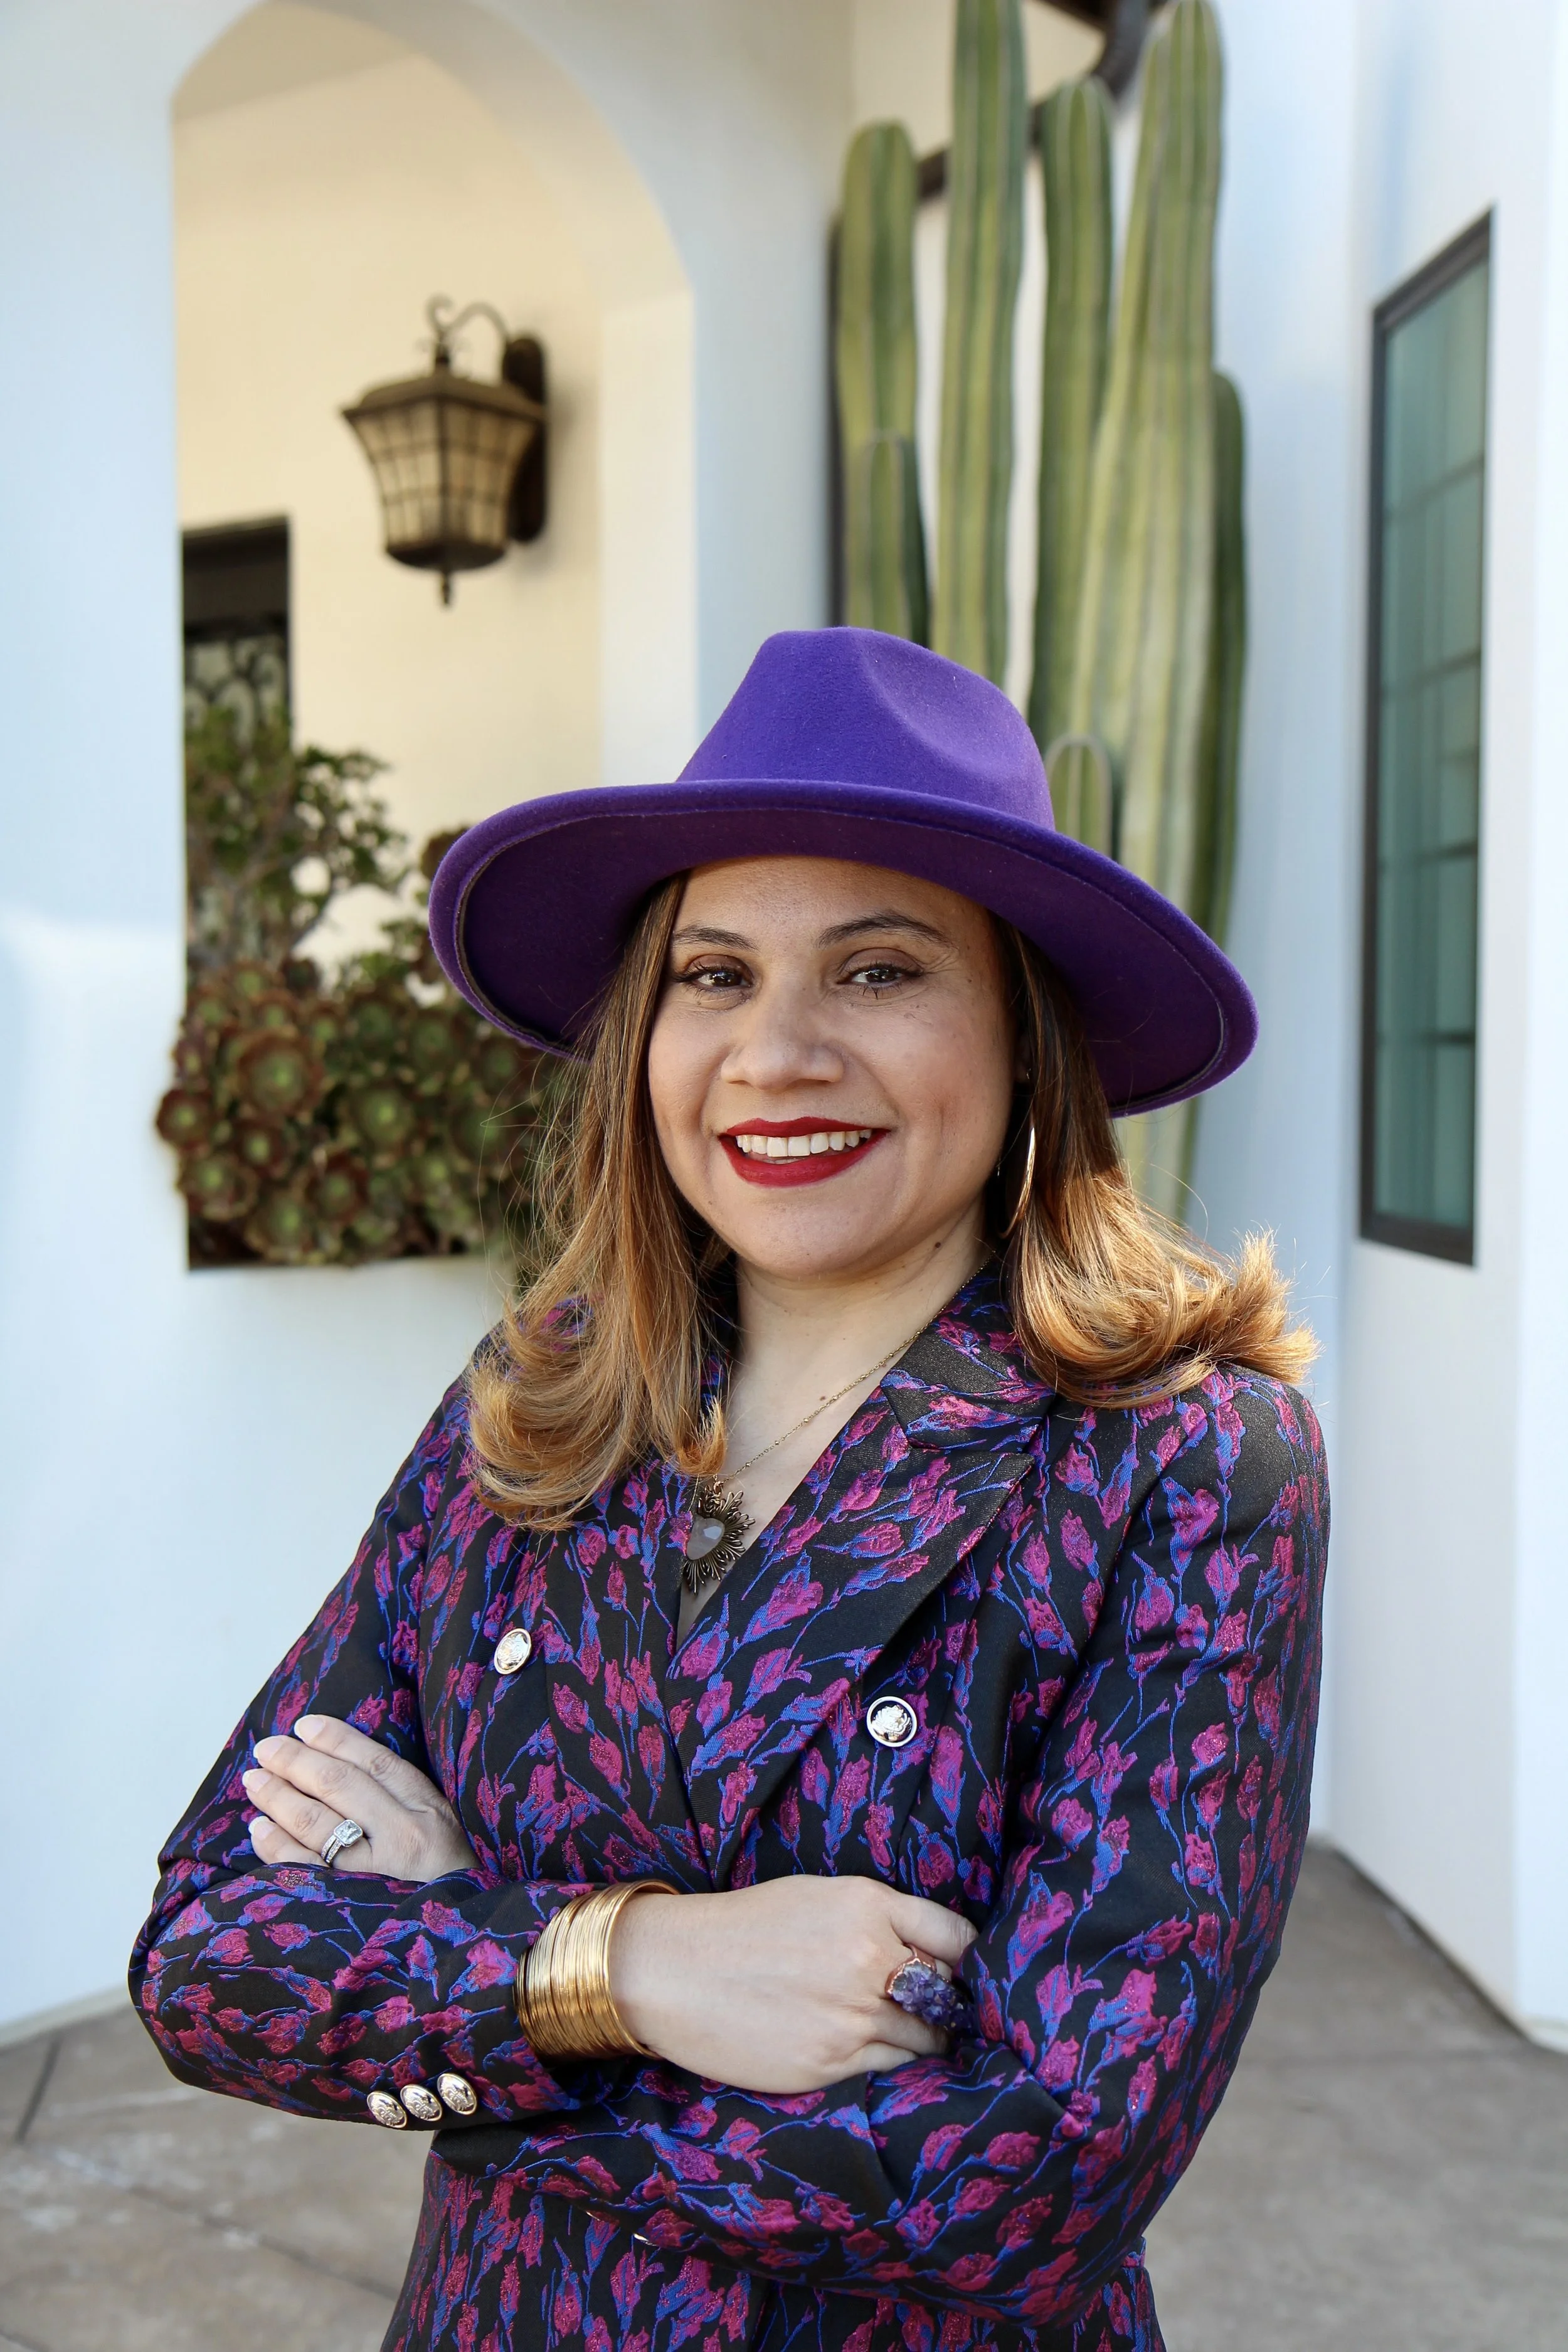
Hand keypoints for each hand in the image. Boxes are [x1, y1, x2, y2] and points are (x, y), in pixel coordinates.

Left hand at [242, 1715, 476, 1884]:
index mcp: (430, 1811)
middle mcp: (404, 1837)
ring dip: (278, 1797)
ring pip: (316, 1823)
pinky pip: (303, 1869)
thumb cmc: (447, 1881)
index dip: (336, 1739)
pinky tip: (259, 1829)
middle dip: (296, 1761)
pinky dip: (276, 1845)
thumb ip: (404, 1799)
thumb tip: (343, 1764)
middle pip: (339, 1786)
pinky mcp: (350, 1906)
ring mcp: (376, 1874)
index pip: (376, 1762)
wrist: (459, 1943)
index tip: (305, 1725)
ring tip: (255, 1781)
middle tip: (266, 1749)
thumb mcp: (444, 1829)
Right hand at [609, 1874, 976, 2093]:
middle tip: (945, 2007)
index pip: (956, 1936)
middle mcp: (870, 1959)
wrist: (675, 1970)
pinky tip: (877, 2050)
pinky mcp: (830, 2063)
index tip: (970, 1970)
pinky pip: (888, 2067)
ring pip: (924, 2038)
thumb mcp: (821, 1897)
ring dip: (925, 2037)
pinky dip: (892, 2060)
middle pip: (946, 1992)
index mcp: (869, 1906)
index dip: (969, 1957)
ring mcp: (852, 2016)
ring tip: (913, 2033)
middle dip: (949, 2001)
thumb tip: (932, 1952)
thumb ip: (880, 1918)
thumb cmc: (747, 1926)